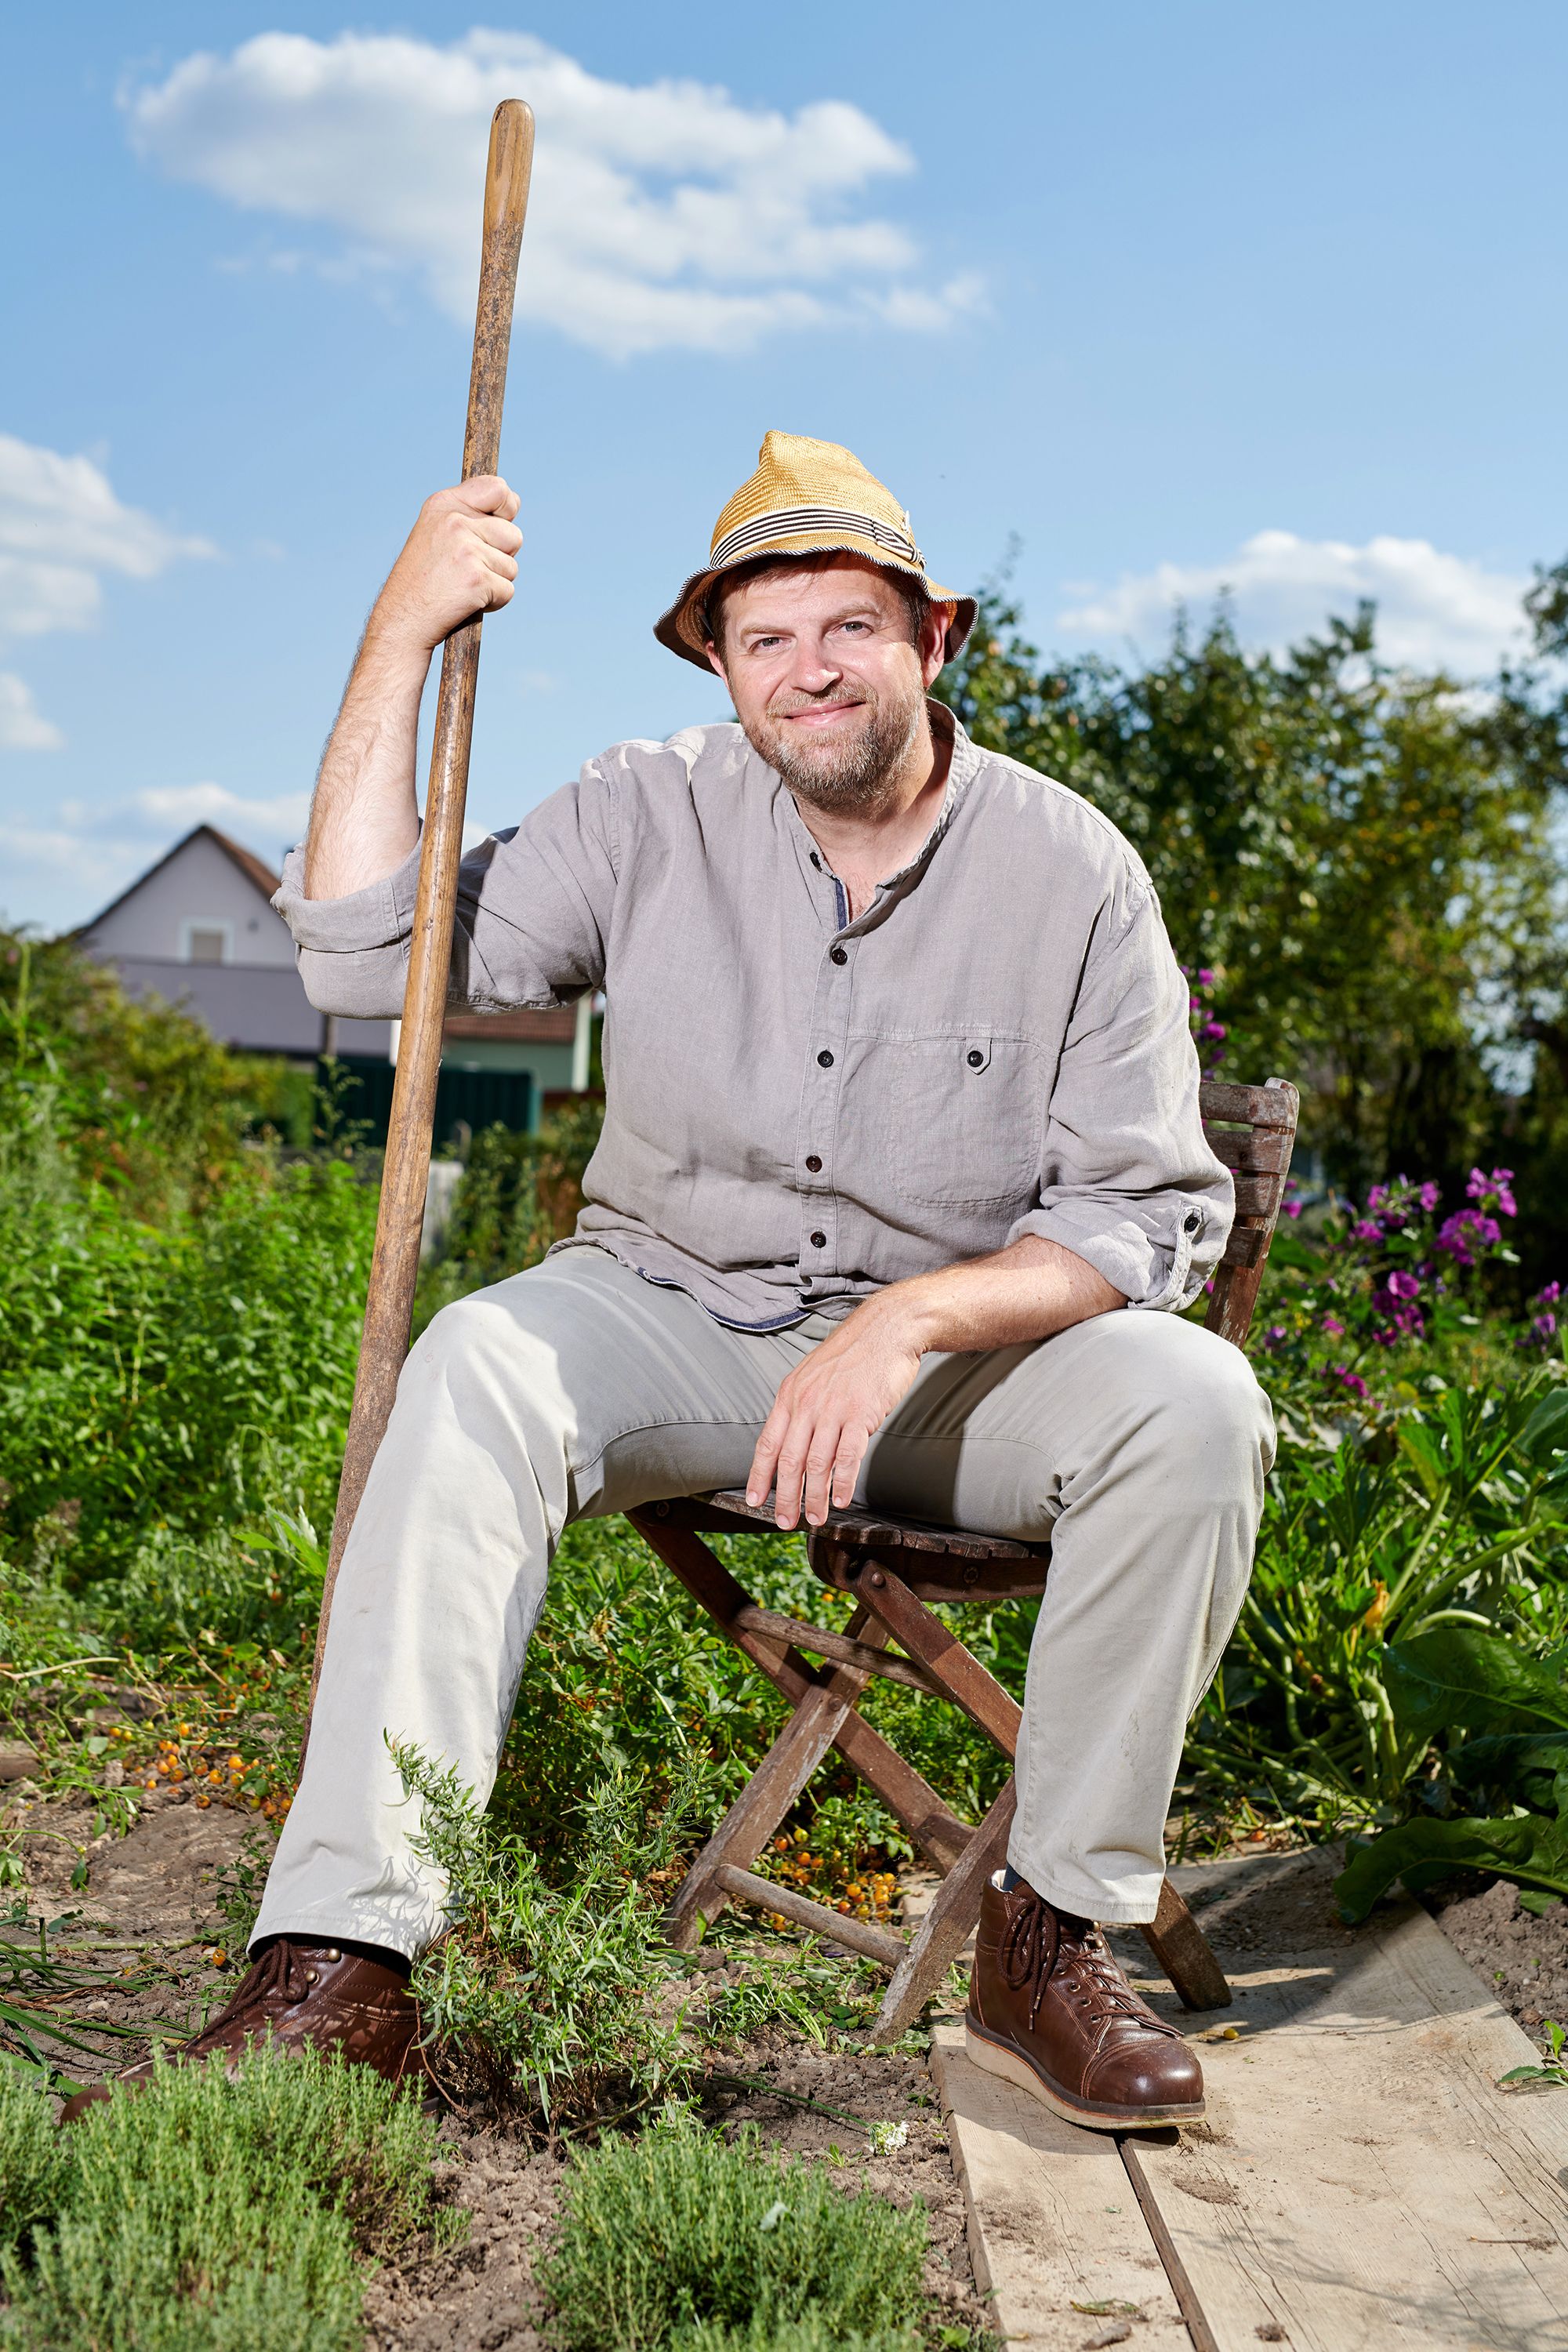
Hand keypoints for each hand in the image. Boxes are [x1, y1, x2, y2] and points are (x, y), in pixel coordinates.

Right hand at [369, 477, 522, 657]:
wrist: (403, 619)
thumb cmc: (423, 579)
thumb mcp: (436, 531)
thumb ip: (469, 514)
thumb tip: (513, 502)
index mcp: (444, 503)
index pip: (498, 489)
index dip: (507, 508)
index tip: (496, 524)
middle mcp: (455, 521)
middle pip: (514, 534)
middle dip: (500, 556)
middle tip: (468, 569)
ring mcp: (466, 550)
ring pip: (512, 566)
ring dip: (495, 581)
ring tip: (464, 586)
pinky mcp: (477, 579)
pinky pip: (508, 591)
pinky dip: (493, 602)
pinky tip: (466, 601)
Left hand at [746, 1295, 924, 1530]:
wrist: (886, 1330)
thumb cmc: (852, 1355)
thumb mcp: (813, 1375)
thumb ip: (800, 1405)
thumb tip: (791, 1440)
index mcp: (790, 1395)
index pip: (767, 1443)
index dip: (759, 1475)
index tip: (755, 1500)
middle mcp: (806, 1404)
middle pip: (790, 1461)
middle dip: (785, 1497)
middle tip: (785, 1522)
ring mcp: (833, 1409)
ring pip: (817, 1464)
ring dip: (815, 1497)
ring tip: (816, 1518)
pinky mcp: (860, 1414)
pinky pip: (847, 1456)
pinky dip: (843, 1483)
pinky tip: (842, 1500)